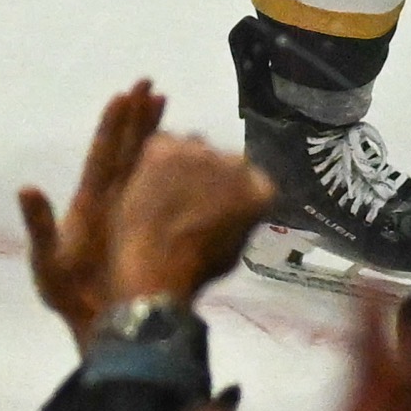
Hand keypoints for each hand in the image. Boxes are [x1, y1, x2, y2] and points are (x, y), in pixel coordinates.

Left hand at [18, 82, 167, 343]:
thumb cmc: (69, 297)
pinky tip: (189, 152)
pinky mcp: (151, 228)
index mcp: (89, 202)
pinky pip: (165, 190)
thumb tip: (26, 188)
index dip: (114, 125)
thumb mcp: (46, 263)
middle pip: (127, 149)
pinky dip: (177, 167)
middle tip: (151, 84)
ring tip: (167, 103)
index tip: (125, 93)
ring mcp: (133, 212)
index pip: (103, 154)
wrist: (98, 328)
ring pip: (148, 164)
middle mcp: (112, 200)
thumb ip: (39, 226)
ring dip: (156, 132)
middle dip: (138, 116)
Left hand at [104, 135, 274, 309]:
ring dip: (187, 162)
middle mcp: (235, 161)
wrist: (156, 266)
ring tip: (169, 189)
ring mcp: (199, 150)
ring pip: (194, 146)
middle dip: (212, 173)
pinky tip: (150, 181)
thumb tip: (231, 210)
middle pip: (225, 158)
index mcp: (259, 188)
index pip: (252, 178)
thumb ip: (240, 218)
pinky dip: (158, 158)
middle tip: (193, 196)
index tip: (221, 202)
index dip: (234, 189)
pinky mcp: (164, 146)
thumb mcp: (236, 248)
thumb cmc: (198, 268)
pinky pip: (164, 143)